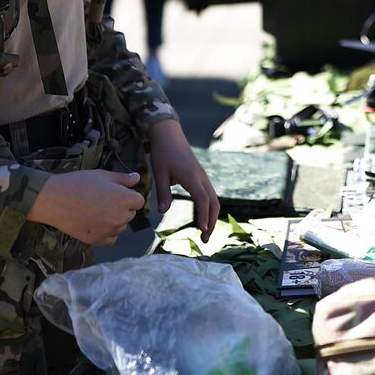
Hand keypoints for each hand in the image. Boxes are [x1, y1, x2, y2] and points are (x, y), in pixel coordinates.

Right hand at [28, 169, 144, 245]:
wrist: (54, 199)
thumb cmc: (78, 183)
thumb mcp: (103, 175)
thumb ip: (123, 179)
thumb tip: (137, 178)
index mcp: (124, 199)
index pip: (139, 201)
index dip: (129, 196)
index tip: (117, 193)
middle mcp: (120, 217)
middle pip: (130, 214)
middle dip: (122, 207)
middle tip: (104, 200)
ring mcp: (109, 230)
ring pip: (121, 226)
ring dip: (115, 220)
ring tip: (97, 211)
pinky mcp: (97, 240)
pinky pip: (111, 239)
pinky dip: (107, 233)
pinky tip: (96, 223)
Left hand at [149, 120, 219, 242]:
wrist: (169, 134)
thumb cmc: (163, 153)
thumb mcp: (159, 173)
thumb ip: (163, 193)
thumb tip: (164, 212)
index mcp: (192, 177)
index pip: (202, 200)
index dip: (204, 216)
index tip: (202, 230)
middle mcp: (202, 178)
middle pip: (214, 202)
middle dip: (212, 222)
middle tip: (204, 239)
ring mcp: (203, 177)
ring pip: (214, 199)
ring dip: (212, 216)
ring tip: (204, 232)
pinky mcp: (201, 176)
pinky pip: (210, 194)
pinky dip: (210, 208)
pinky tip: (203, 217)